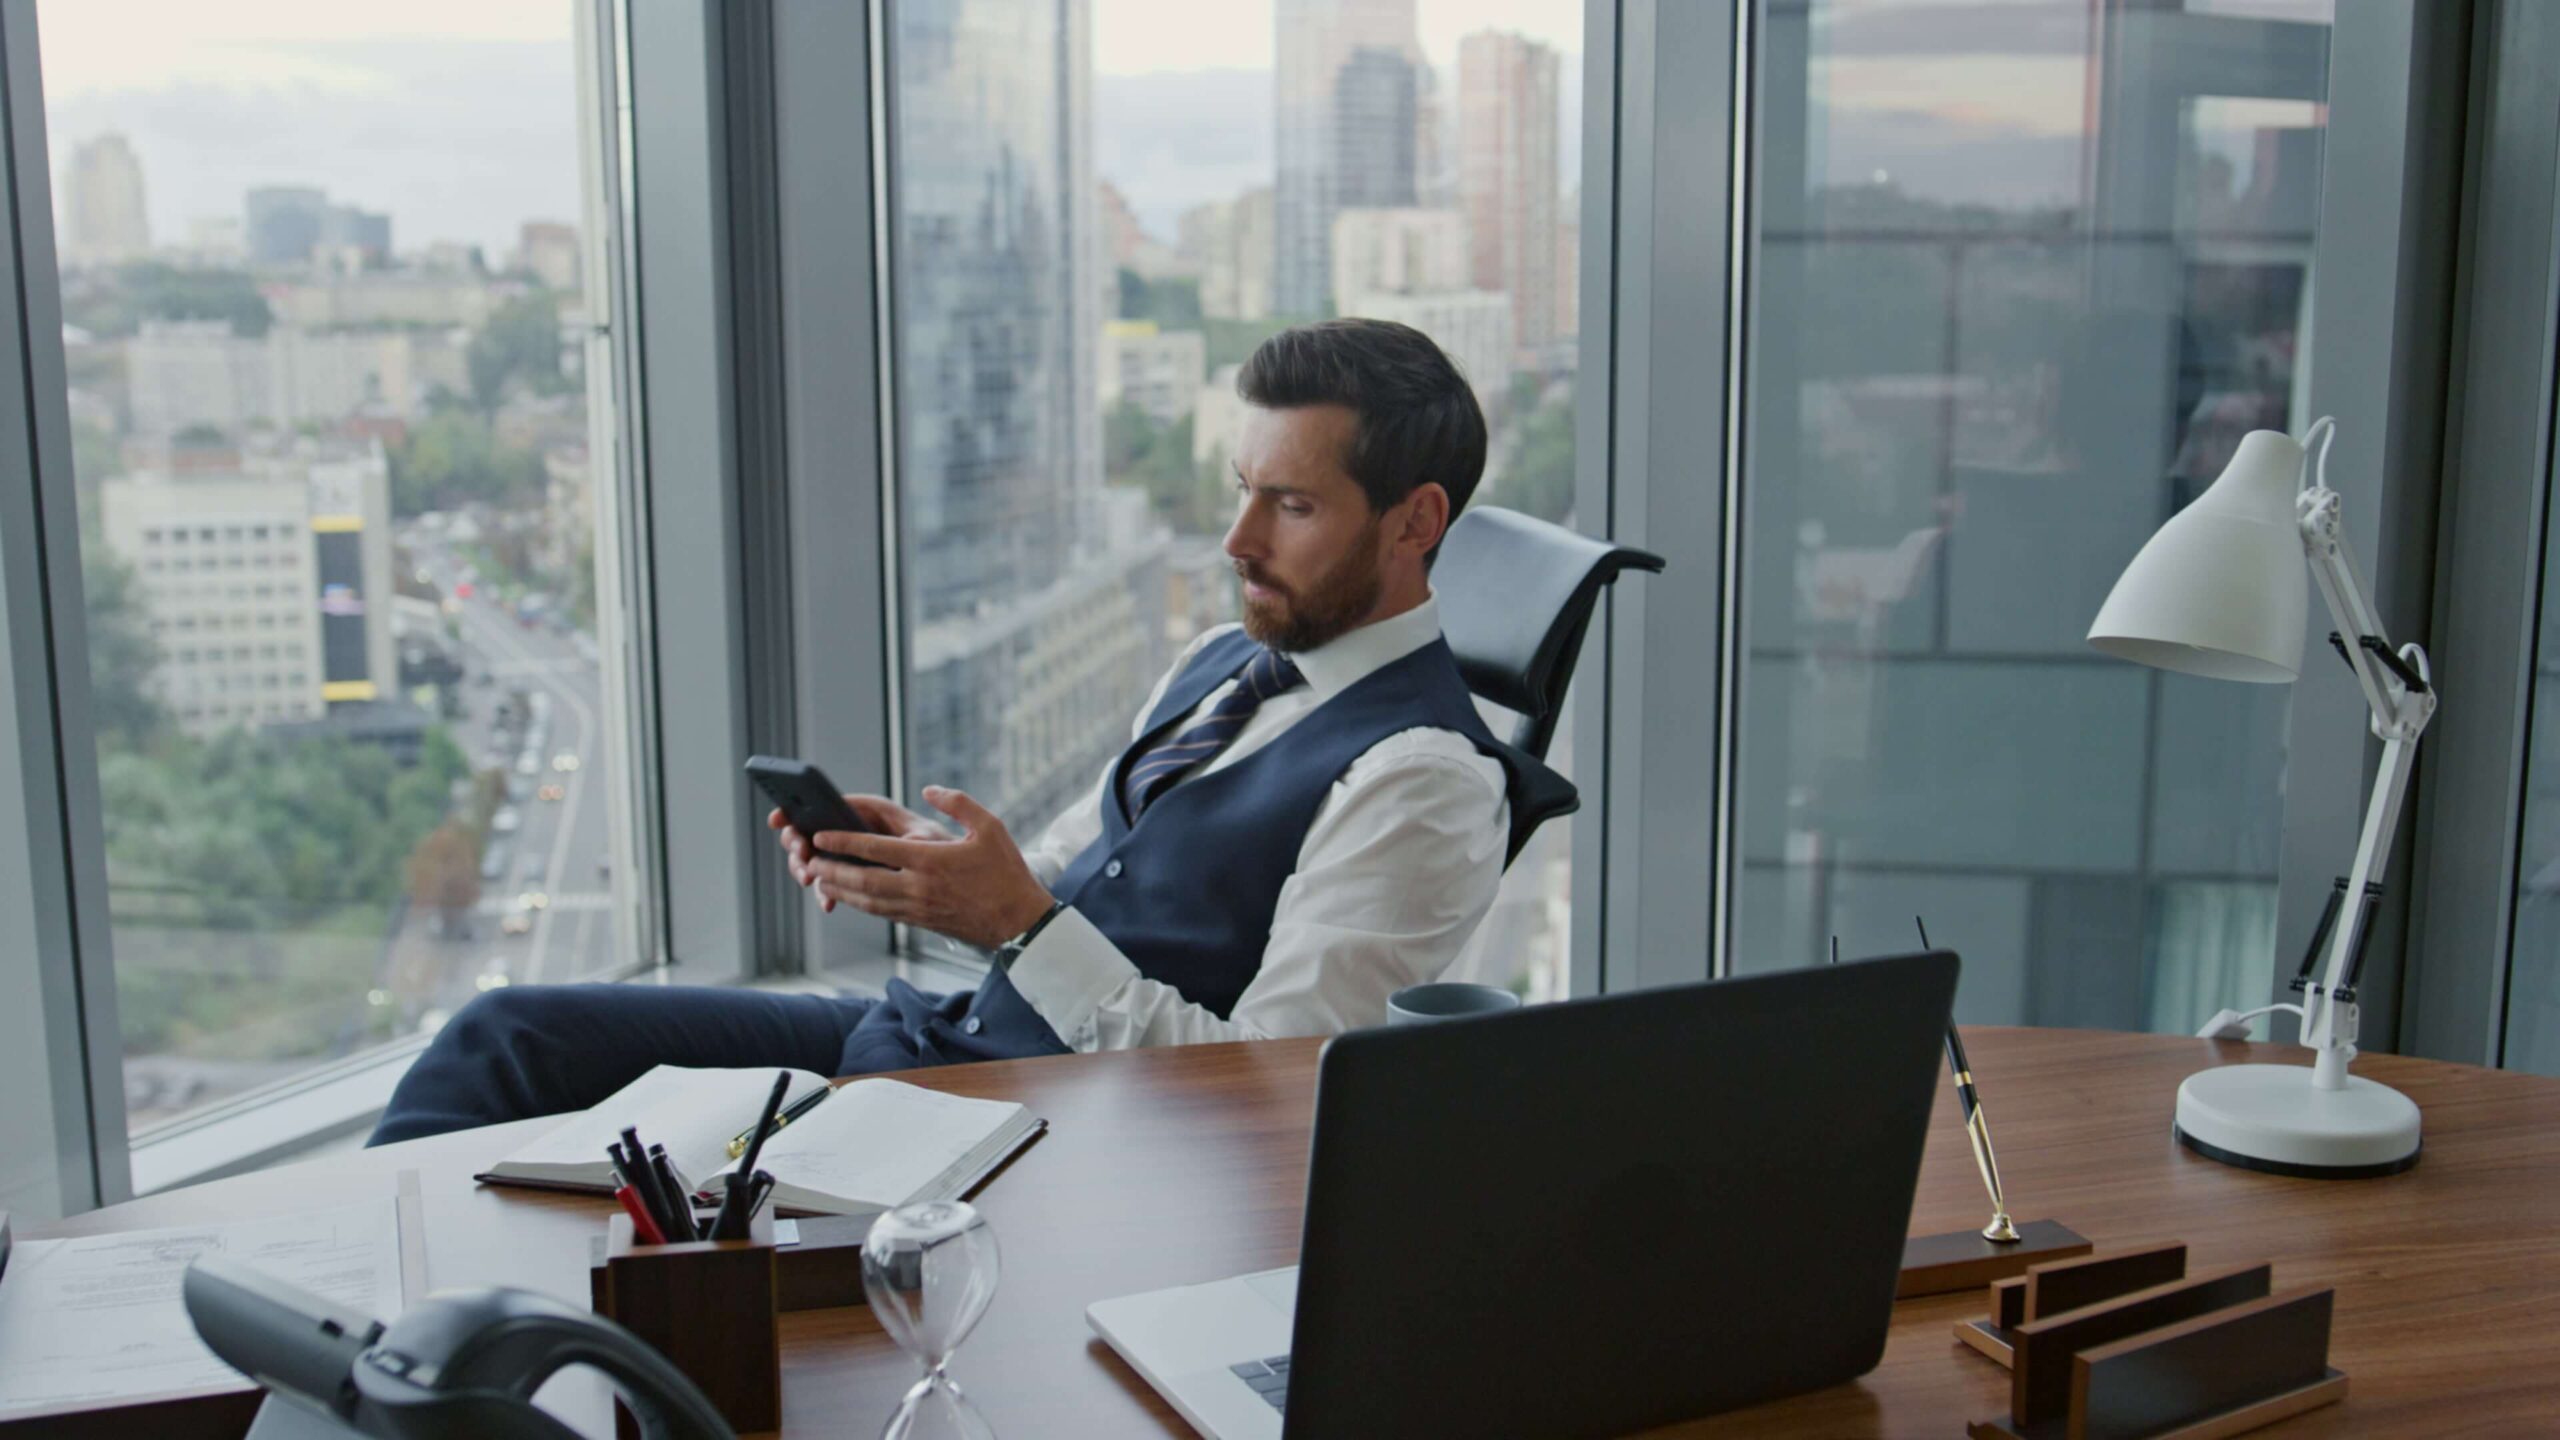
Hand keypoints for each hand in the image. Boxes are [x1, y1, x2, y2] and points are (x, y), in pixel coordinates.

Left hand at [795, 787, 1056, 948]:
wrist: (1020, 922)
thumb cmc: (1006, 871)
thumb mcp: (990, 826)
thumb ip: (958, 803)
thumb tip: (928, 789)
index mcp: (930, 861)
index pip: (875, 850)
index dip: (843, 842)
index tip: (820, 835)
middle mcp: (918, 887)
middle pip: (861, 880)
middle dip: (831, 869)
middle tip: (807, 859)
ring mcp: (918, 908)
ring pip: (866, 901)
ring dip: (839, 890)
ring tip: (817, 878)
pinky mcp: (921, 922)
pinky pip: (881, 912)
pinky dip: (859, 904)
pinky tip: (849, 897)